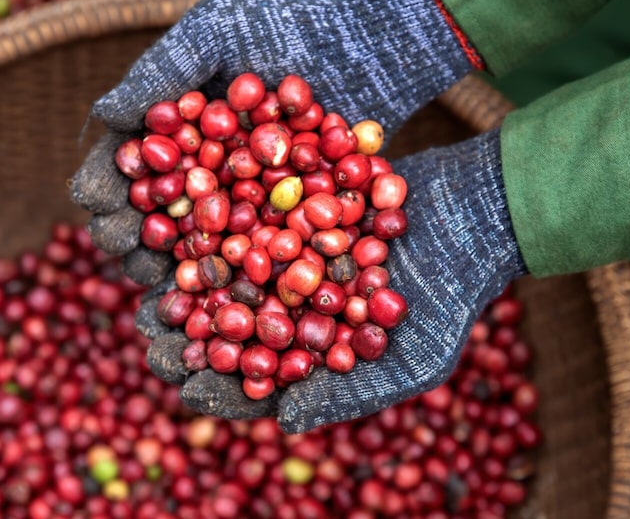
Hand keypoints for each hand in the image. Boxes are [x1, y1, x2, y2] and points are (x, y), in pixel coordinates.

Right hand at [70, 0, 480, 285]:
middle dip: (132, 240)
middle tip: (128, 253)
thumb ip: (159, 71)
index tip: (100, 206)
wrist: (363, 44)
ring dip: (176, 268)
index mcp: (170, 132)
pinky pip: (256, 254)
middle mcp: (200, 172)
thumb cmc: (281, 27)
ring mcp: (243, 200)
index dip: (105, 189)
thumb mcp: (214, 32)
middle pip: (152, 215)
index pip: (123, 167)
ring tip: (163, 280)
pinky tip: (225, 289)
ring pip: (198, 245)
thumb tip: (104, 119)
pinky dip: (238, 275)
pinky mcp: (288, 220)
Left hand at [136, 130, 526, 432]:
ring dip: (191, 283)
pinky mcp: (297, 204)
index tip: (186, 387)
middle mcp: (299, 303)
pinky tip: (182, 224)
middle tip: (151, 337)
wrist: (479, 214)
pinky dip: (216, 222)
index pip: (262, 378)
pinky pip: (248, 216)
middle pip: (234, 326)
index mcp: (318, 350)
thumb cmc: (453, 295)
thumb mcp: (415, 359)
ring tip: (153, 288)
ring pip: (231, 273)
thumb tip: (285, 425)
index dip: (223, 387)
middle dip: (193, 334)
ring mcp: (295, 252)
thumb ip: (352, 394)